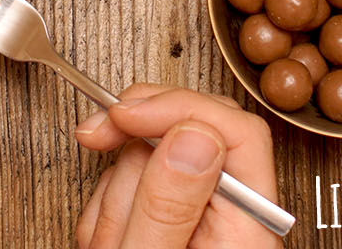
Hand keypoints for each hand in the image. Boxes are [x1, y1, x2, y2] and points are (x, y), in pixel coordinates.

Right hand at [74, 86, 280, 248]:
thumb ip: (169, 203)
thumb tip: (190, 132)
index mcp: (245, 227)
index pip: (237, 130)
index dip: (177, 106)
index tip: (126, 114)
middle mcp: (231, 217)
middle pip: (190, 133)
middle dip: (134, 145)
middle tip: (96, 138)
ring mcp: (200, 217)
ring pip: (153, 158)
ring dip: (115, 192)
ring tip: (109, 241)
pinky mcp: (170, 220)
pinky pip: (133, 183)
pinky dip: (108, 206)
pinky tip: (108, 239)